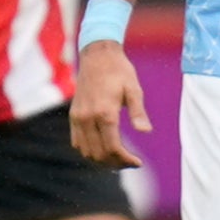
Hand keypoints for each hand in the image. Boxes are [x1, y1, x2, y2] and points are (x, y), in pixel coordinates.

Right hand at [69, 40, 152, 168]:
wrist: (97, 55)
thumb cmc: (119, 71)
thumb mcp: (134, 89)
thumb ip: (138, 112)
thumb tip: (146, 131)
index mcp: (105, 112)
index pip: (113, 147)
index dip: (126, 160)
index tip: (138, 163)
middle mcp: (88, 118)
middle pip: (99, 154)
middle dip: (116, 163)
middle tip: (130, 162)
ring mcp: (78, 118)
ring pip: (86, 151)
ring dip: (102, 160)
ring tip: (119, 158)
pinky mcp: (73, 116)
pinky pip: (77, 142)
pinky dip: (90, 151)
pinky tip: (104, 148)